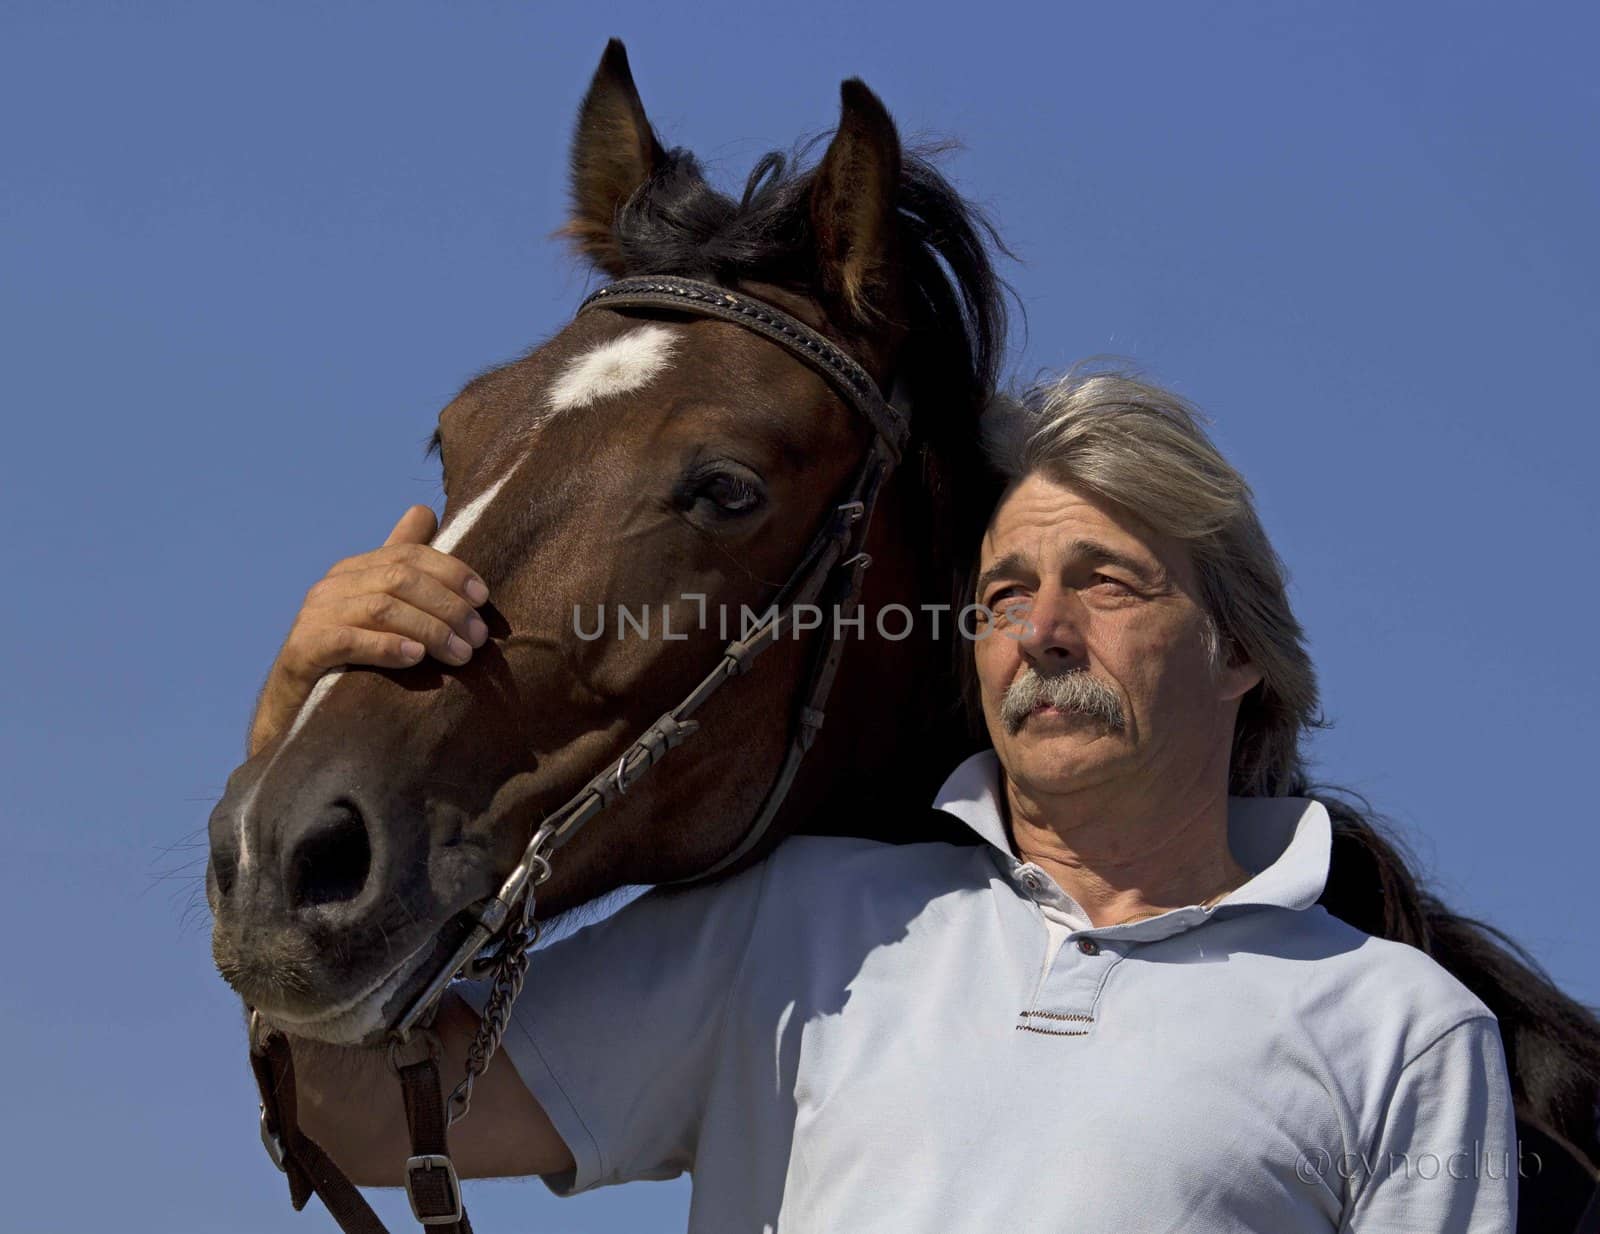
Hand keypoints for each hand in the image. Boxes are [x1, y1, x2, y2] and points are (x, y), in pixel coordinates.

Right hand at [247, 507, 490, 754]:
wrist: (295, 712)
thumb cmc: (351, 661)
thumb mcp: (381, 610)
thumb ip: (402, 566)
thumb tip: (424, 511)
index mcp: (356, 570)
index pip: (409, 553)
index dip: (451, 571)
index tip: (483, 598)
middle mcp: (333, 585)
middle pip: (400, 578)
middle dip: (447, 606)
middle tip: (477, 638)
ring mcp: (314, 616)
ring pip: (381, 607)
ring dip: (430, 630)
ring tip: (460, 655)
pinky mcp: (302, 649)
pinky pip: (348, 640)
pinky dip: (386, 646)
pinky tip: (415, 658)